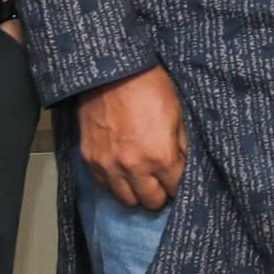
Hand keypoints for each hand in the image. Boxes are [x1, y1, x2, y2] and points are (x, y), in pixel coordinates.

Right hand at [78, 65, 188, 209]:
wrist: (112, 72)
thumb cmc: (150, 88)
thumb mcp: (177, 114)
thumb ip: (181, 145)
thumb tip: (184, 164)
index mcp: (160, 157)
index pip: (174, 189)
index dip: (178, 185)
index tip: (177, 179)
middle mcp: (134, 168)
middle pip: (151, 201)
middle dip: (160, 194)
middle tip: (161, 183)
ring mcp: (109, 166)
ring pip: (126, 200)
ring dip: (137, 193)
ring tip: (141, 181)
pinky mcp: (90, 159)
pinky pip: (104, 186)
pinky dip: (115, 184)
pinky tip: (122, 173)